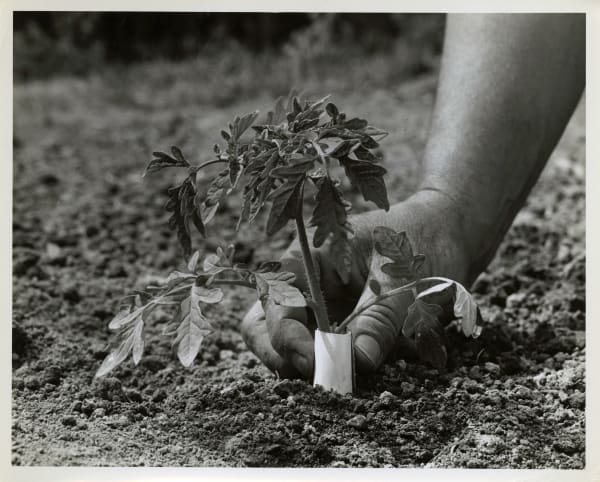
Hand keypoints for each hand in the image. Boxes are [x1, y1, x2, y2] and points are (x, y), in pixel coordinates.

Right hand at [241, 189, 472, 378]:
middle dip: (283, 356)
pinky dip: (335, 366)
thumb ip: (379, 319)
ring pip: (288, 345)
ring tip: (345, 375)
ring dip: (309, 365)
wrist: (446, 233)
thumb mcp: (403, 277)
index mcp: (308, 258)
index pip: (275, 300)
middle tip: (321, 377)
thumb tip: (358, 363)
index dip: (286, 335)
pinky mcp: (339, 327)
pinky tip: (363, 365)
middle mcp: (304, 285)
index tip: (318, 362)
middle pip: (262, 327)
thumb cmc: (421, 238)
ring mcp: (319, 308)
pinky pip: (324, 353)